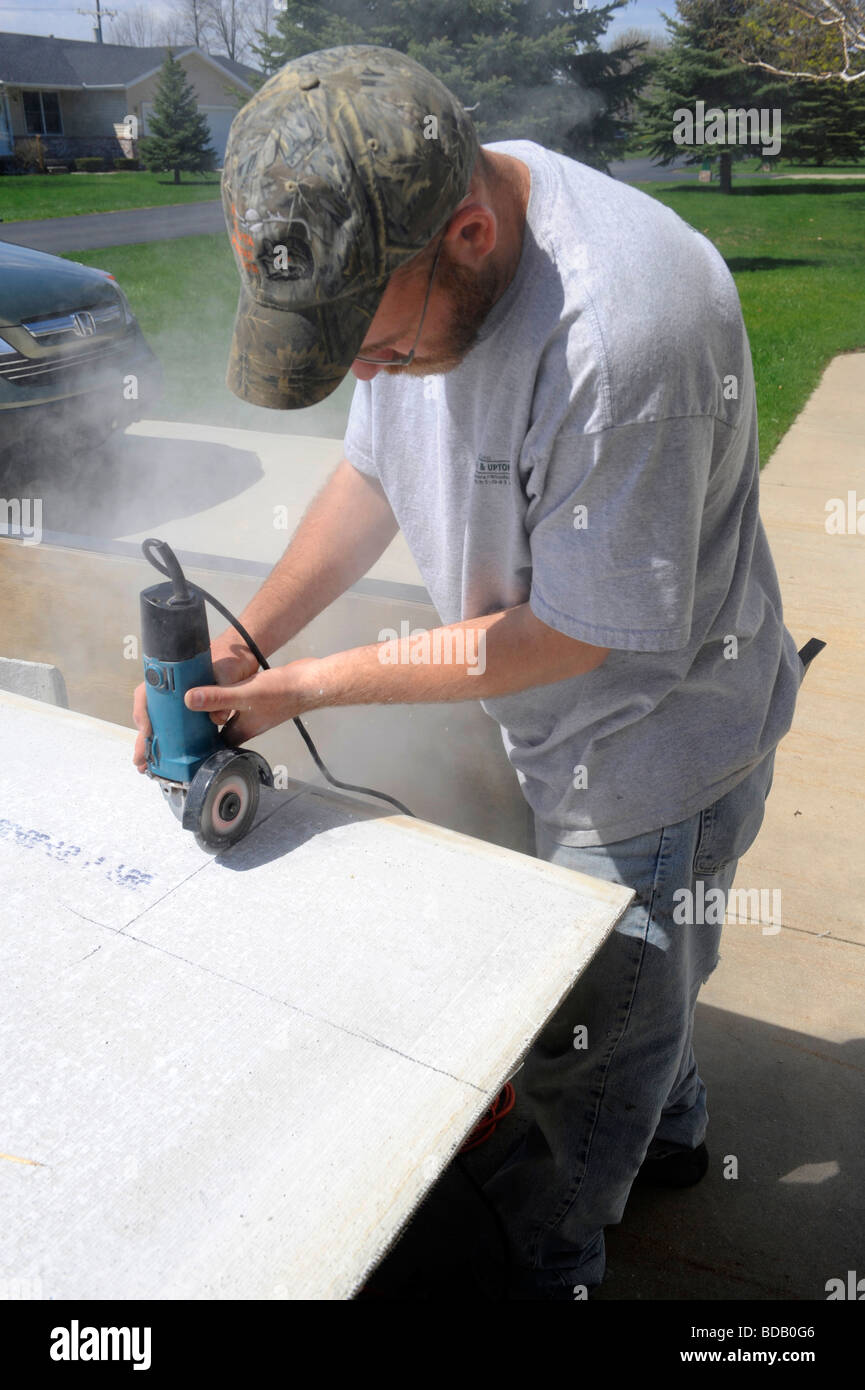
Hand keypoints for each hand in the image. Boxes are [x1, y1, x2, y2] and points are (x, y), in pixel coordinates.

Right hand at [132, 637, 260, 772]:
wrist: (243, 657)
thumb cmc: (230, 661)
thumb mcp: (226, 675)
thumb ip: (222, 695)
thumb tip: (216, 718)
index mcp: (173, 675)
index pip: (146, 693)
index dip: (143, 714)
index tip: (147, 731)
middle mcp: (173, 690)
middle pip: (150, 714)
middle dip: (144, 738)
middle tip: (141, 760)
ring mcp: (181, 701)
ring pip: (160, 723)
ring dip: (154, 743)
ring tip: (149, 764)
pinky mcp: (192, 712)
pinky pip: (177, 728)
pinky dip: (172, 742)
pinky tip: (170, 758)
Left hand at [183, 658, 320, 745]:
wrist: (309, 682)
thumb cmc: (280, 692)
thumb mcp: (244, 694)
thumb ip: (218, 698)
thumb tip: (189, 700)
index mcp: (243, 730)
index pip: (218, 743)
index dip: (202, 742)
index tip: (184, 735)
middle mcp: (249, 724)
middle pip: (224, 729)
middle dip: (208, 725)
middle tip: (186, 715)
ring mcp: (257, 712)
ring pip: (232, 715)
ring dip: (219, 710)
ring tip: (198, 701)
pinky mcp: (263, 699)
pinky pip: (242, 702)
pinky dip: (231, 697)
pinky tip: (224, 686)